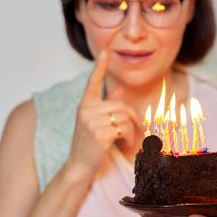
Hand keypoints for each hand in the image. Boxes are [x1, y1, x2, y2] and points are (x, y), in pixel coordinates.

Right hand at [66, 51, 140, 180]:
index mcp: (84, 105)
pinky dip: (129, 136)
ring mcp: (91, 122)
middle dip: (133, 117)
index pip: (93, 82)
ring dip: (131, 129)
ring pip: (124, 116)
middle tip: (137, 129)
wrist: (79, 165)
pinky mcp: (99, 133)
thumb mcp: (95, 122)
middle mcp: (86, 110)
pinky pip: (124, 128)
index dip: (100, 67)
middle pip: (121, 105)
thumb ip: (106, 104)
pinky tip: (124, 143)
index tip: (106, 51)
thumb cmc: (88, 143)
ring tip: (127, 138)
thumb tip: (120, 88)